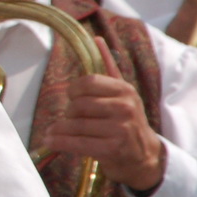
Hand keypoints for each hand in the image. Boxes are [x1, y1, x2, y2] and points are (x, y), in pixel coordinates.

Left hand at [42, 38, 165, 194]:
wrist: (145, 157)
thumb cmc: (127, 122)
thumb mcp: (123, 94)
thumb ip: (108, 67)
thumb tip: (96, 39)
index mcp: (124, 90)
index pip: (88, 82)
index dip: (73, 90)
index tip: (71, 97)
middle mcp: (124, 108)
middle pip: (79, 105)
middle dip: (68, 113)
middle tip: (68, 118)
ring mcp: (120, 129)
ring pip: (75, 125)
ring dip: (58, 130)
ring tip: (53, 132)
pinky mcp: (112, 149)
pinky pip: (77, 143)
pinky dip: (60, 143)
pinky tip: (51, 142)